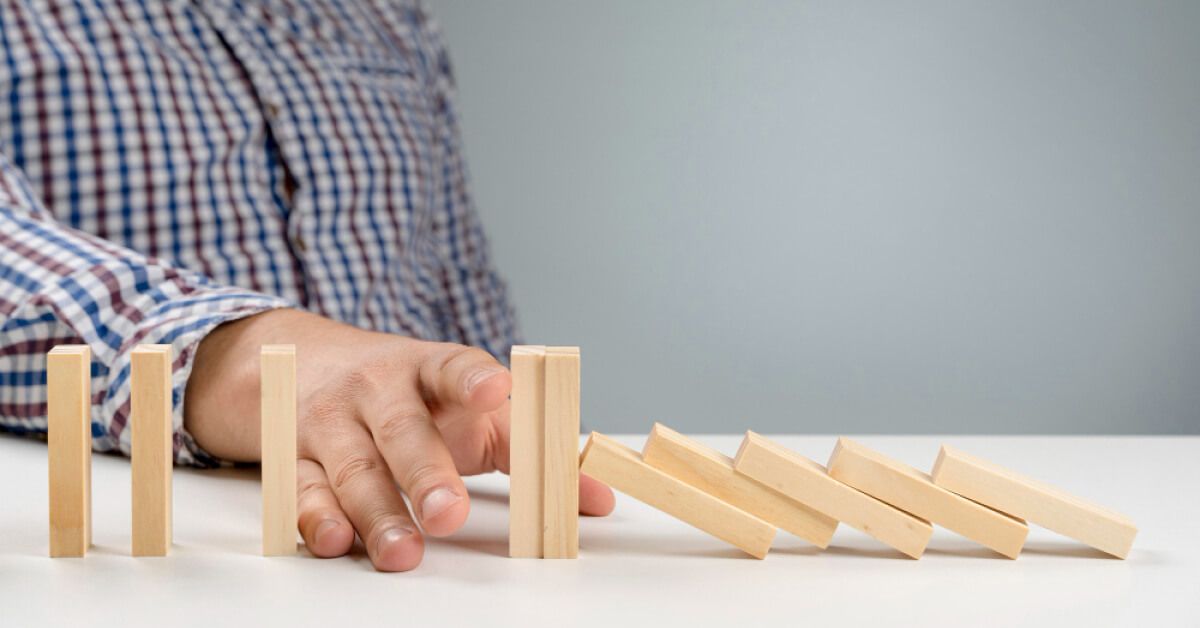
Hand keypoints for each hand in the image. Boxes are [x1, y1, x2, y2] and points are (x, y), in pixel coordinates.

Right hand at [184, 308, 614, 570]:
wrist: (302, 361)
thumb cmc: (410, 394)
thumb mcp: (471, 409)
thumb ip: (529, 451)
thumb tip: (597, 501)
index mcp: (430, 370)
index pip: (454, 367)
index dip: (474, 378)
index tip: (498, 388)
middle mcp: (378, 391)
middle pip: (402, 429)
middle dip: (426, 473)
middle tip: (448, 515)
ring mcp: (333, 422)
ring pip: (354, 468)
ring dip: (378, 514)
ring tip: (404, 553)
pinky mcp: (294, 457)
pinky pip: (302, 491)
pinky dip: (315, 519)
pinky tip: (336, 542)